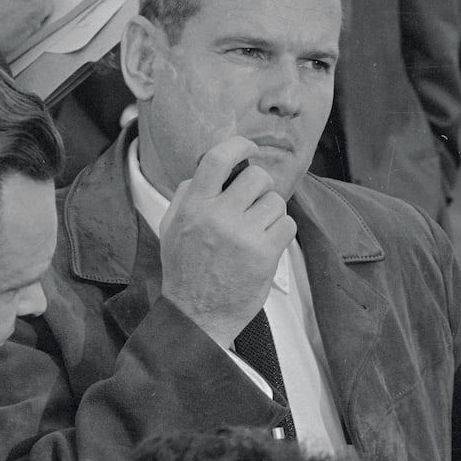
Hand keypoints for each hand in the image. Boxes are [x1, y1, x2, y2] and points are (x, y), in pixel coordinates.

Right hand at [158, 136, 296, 348]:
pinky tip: (266, 245)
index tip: (249, 147)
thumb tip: (211, 167)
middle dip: (261, 187)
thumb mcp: (172, 227)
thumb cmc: (186, 271)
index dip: (238, 145)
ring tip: (256, 231)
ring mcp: (242, 235)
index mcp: (193, 207)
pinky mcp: (264, 254)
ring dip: (271, 213)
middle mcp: (217, 217)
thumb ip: (188, 194)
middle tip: (254, 204)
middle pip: (257, 177)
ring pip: (276, 201)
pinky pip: (287, 224)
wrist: (196, 315)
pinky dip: (281, 232)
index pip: (217, 159)